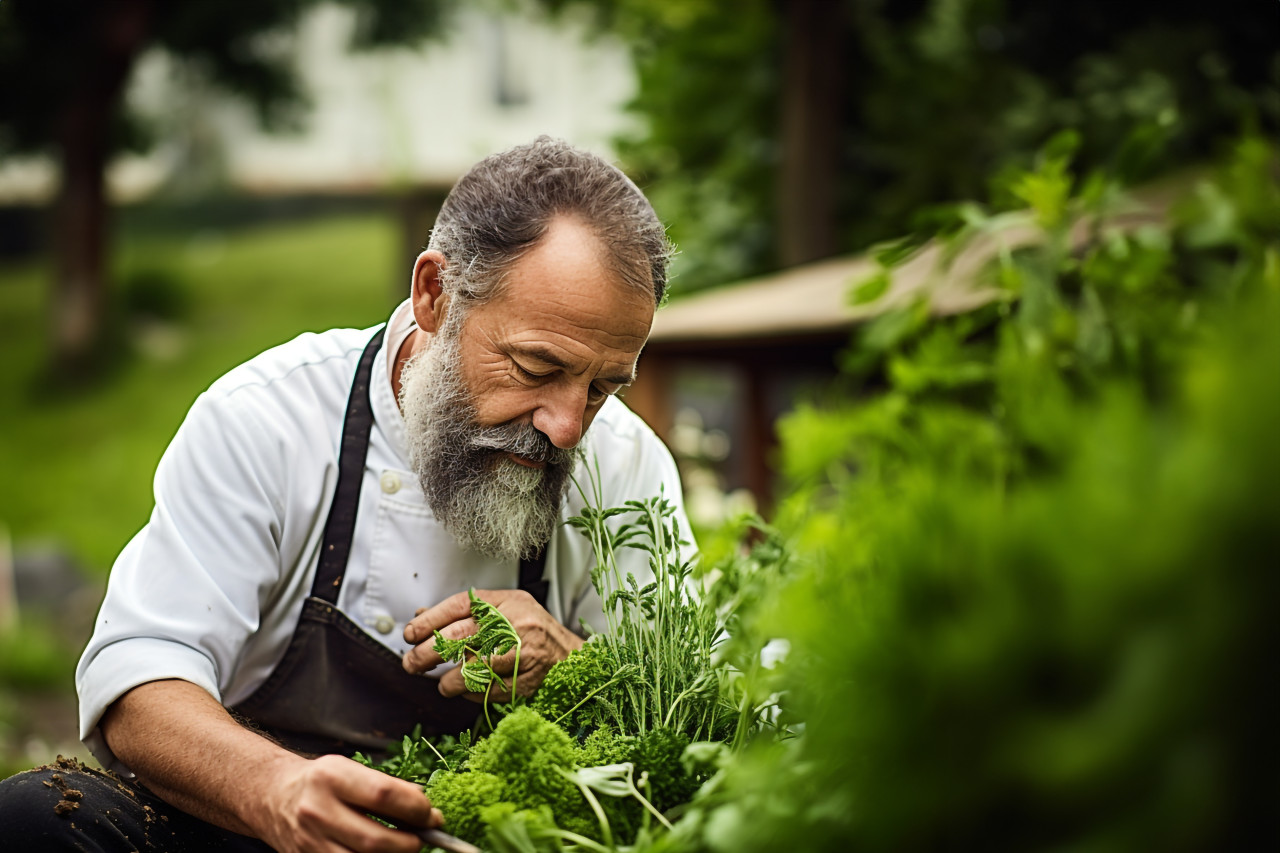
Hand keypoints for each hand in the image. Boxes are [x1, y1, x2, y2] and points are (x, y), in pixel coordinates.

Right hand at [257, 754, 441, 852]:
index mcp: (333, 777)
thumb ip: (387, 788)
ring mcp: (310, 842)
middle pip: (376, 840)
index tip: (432, 816)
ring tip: (403, 846)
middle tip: (422, 837)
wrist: (273, 797)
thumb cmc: (322, 782)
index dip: (416, 809)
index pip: (384, 795)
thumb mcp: (351, 770)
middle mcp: (318, 810)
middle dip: (410, 843)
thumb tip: (426, 812)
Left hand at [401, 589, 583, 700]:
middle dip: (429, 652)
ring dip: (451, 680)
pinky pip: (491, 690)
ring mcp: (525, 650)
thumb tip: (422, 617)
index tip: (410, 634)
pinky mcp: (529, 677)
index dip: (430, 620)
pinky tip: (467, 691)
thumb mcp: (501, 612)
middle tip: (412, 663)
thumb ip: (464, 615)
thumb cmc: (533, 633)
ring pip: (474, 666)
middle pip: (461, 635)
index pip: (459, 606)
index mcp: (505, 602)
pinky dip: (473, 694)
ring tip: (443, 684)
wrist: (571, 658)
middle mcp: (515, 621)